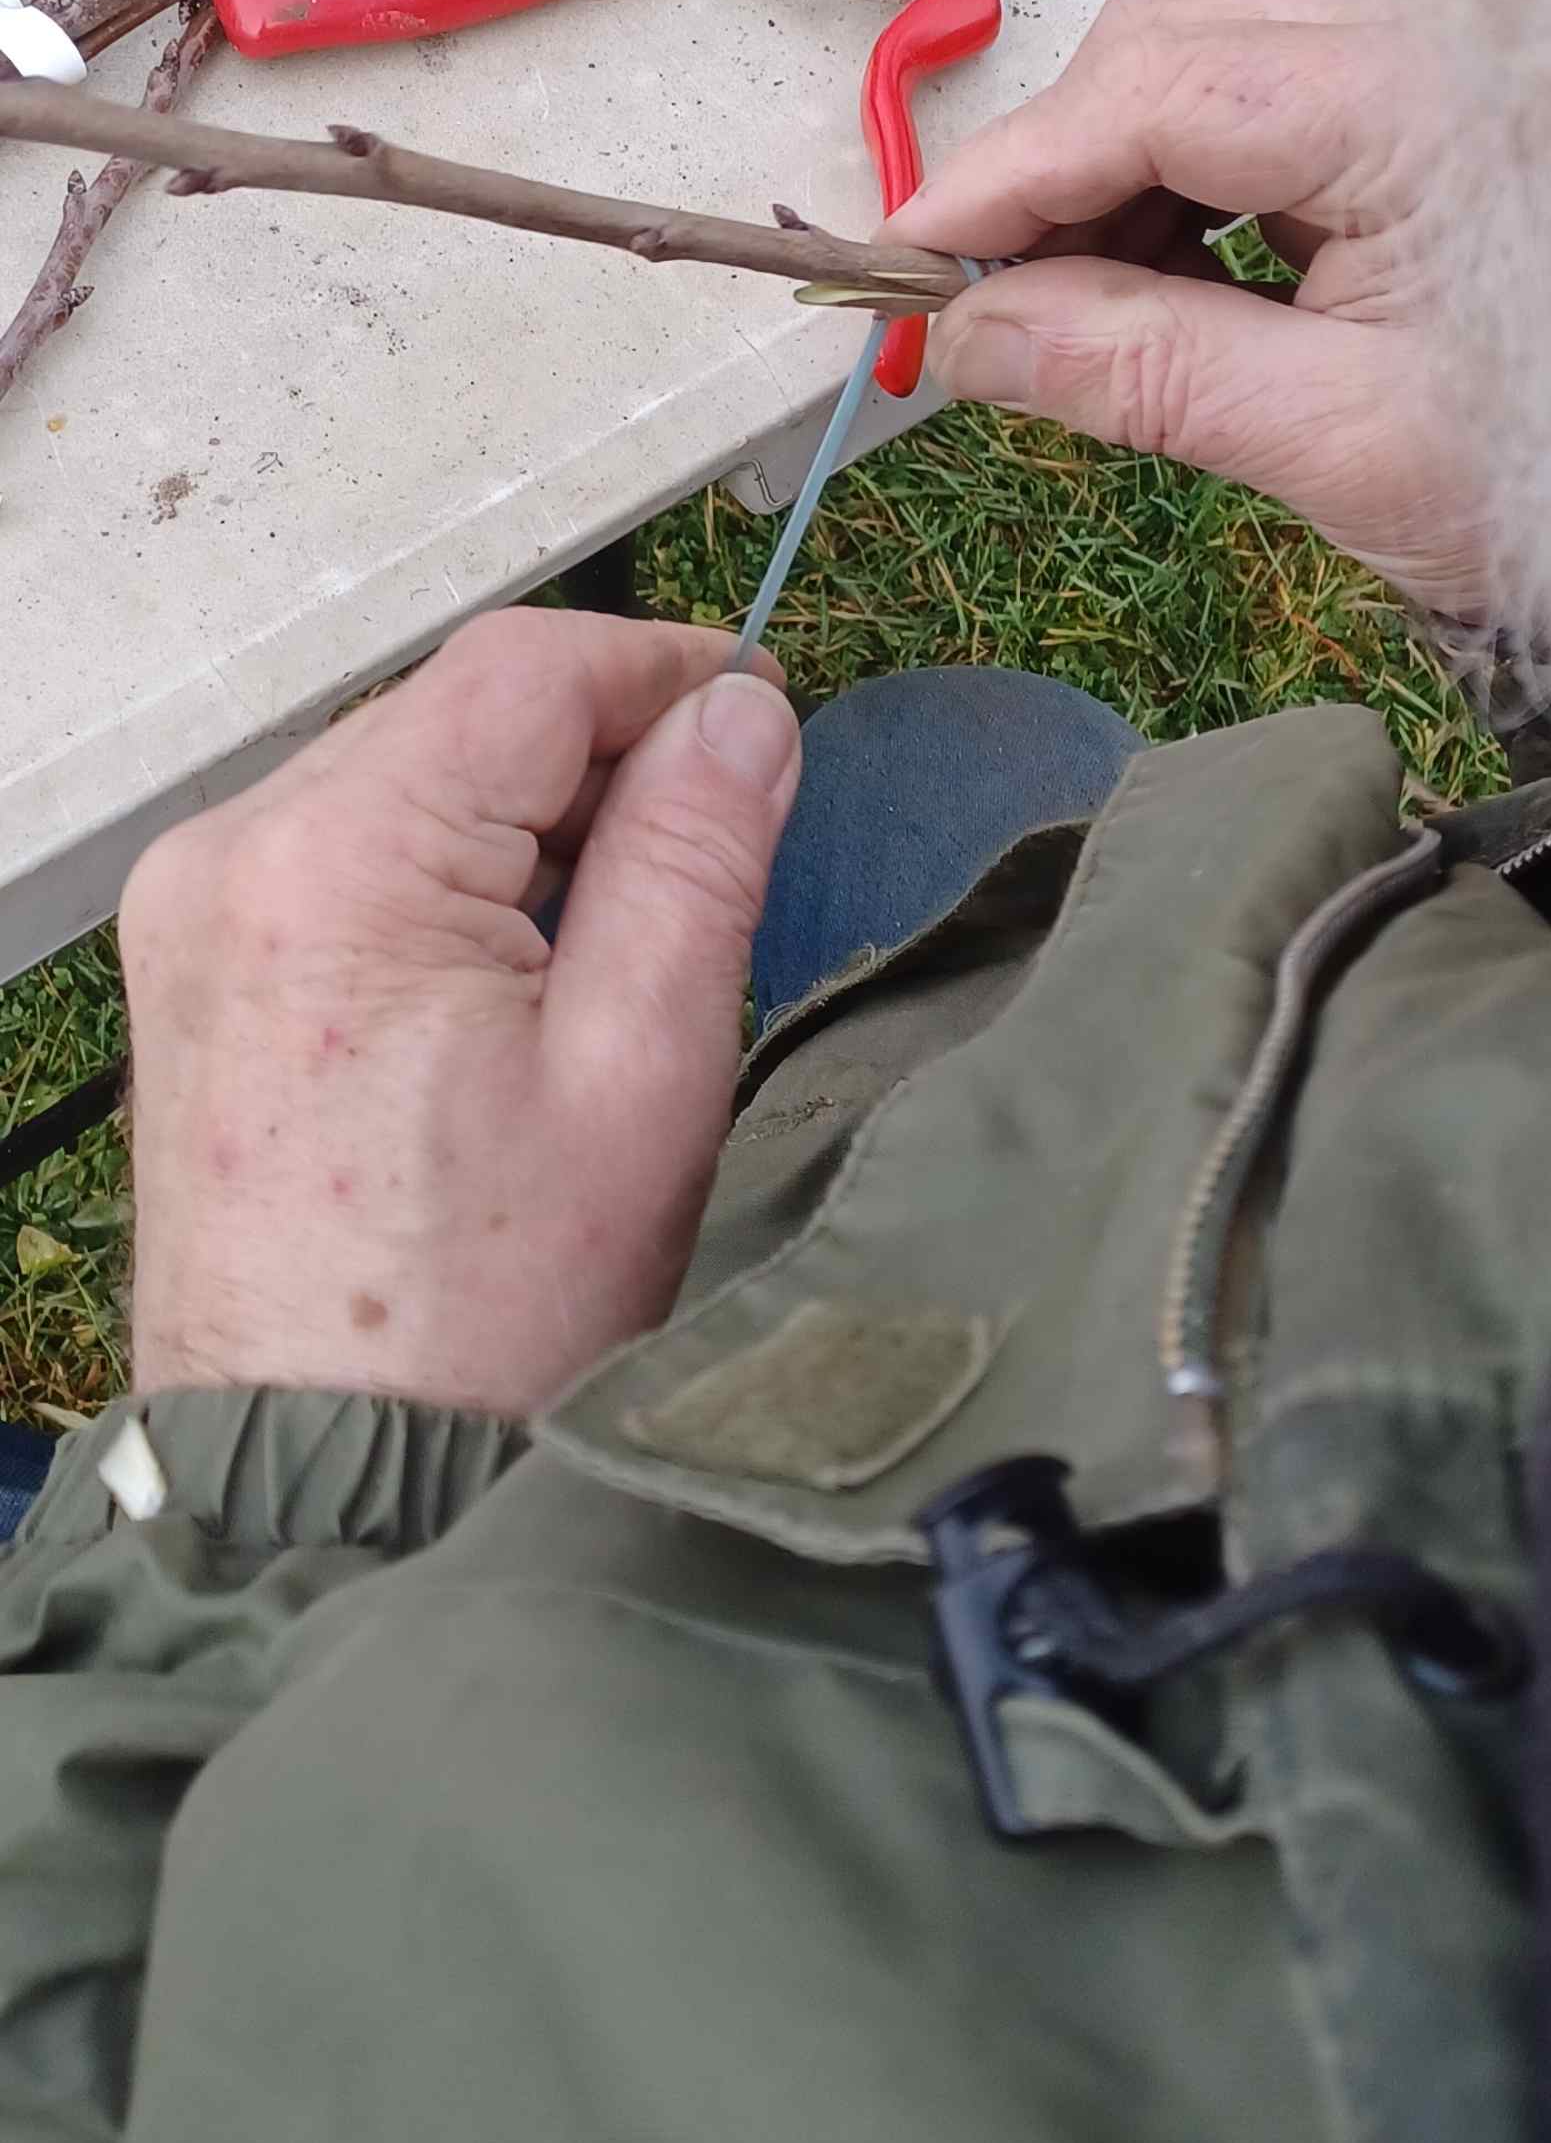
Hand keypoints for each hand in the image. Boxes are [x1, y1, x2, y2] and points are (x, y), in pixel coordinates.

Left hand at [119, 613, 799, 1418]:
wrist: (326, 1472)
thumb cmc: (479, 1313)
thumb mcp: (639, 1071)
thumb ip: (694, 858)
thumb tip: (740, 718)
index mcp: (330, 864)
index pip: (520, 669)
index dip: (663, 670)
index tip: (763, 716)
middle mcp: (231, 860)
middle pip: (452, 715)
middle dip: (596, 755)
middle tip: (721, 839)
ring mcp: (195, 916)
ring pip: (401, 780)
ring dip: (525, 819)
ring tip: (624, 935)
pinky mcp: (196, 972)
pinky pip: (342, 856)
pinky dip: (448, 877)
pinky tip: (521, 971)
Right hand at [898, 0, 1488, 606]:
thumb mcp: (1339, 442)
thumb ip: (1140, 372)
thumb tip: (969, 336)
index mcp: (1425, 100)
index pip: (1155, 90)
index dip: (1007, 175)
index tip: (904, 262)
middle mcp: (1437, 42)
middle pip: (1173, 52)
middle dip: (1056, 174)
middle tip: (978, 310)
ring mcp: (1443, 70)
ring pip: (1211, 75)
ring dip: (1117, 187)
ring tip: (1073, 324)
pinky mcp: (1441, 117)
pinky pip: (1273, 114)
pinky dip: (1192, 198)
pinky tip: (1163, 298)